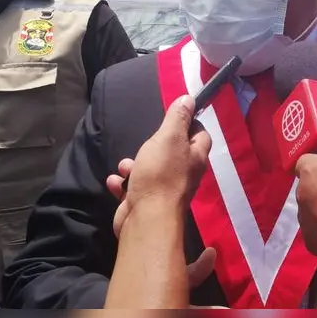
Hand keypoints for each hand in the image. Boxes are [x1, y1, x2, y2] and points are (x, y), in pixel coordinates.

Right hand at [105, 95, 210, 212]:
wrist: (146, 218)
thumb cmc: (160, 174)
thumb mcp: (168, 138)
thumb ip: (178, 118)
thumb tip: (190, 99)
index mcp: (195, 158)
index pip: (201, 135)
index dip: (190, 124)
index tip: (175, 117)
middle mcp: (185, 175)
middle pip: (173, 153)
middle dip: (154, 146)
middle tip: (146, 144)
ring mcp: (165, 191)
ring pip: (150, 171)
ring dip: (135, 165)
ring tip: (126, 166)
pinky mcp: (146, 203)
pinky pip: (134, 188)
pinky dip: (124, 184)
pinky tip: (116, 182)